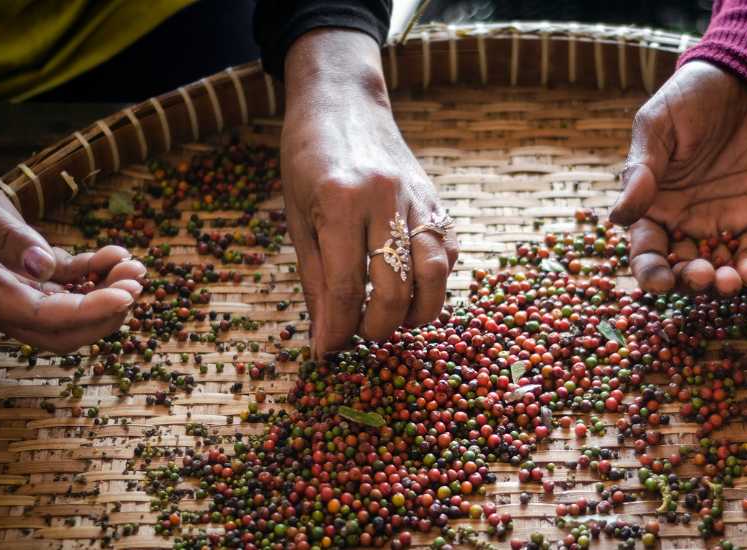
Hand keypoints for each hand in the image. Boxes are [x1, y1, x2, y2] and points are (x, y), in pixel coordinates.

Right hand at [0, 186, 143, 352]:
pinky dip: (94, 273)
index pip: (45, 317)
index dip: (90, 311)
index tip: (127, 295)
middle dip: (106, 314)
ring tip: (136, 266)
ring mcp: (17, 291)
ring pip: (69, 311)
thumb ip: (10, 239)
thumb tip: (43, 268)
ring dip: (106, 293)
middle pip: (62, 332)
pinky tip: (117, 253)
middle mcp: (3, 303)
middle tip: (136, 286)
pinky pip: (65, 283)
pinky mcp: (27, 275)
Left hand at [282, 29, 457, 355]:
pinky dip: (437, 280)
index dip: (338, 328)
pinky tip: (415, 290)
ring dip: (417, 310)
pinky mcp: (436, 199)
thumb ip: (316, 278)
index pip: (345, 285)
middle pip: (395, 286)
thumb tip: (325, 335)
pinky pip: (448, 251)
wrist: (343, 103)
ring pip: (434, 272)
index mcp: (340, 201)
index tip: (330, 352)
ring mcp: (417, 197)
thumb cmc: (308, 160)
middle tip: (362, 336)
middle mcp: (385, 198)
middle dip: (378, 325)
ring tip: (394, 321)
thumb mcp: (298, 217)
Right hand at [609, 61, 746, 294]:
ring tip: (729, 281)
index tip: (659, 282)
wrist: (745, 79)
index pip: (646, 251)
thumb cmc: (691, 99)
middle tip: (699, 276)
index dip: (650, 272)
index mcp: (653, 206)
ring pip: (717, 269)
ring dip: (721, 284)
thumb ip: (641, 171)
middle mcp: (684, 222)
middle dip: (688, 282)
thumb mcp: (657, 127)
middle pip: (680, 269)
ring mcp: (721, 222)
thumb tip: (618, 216)